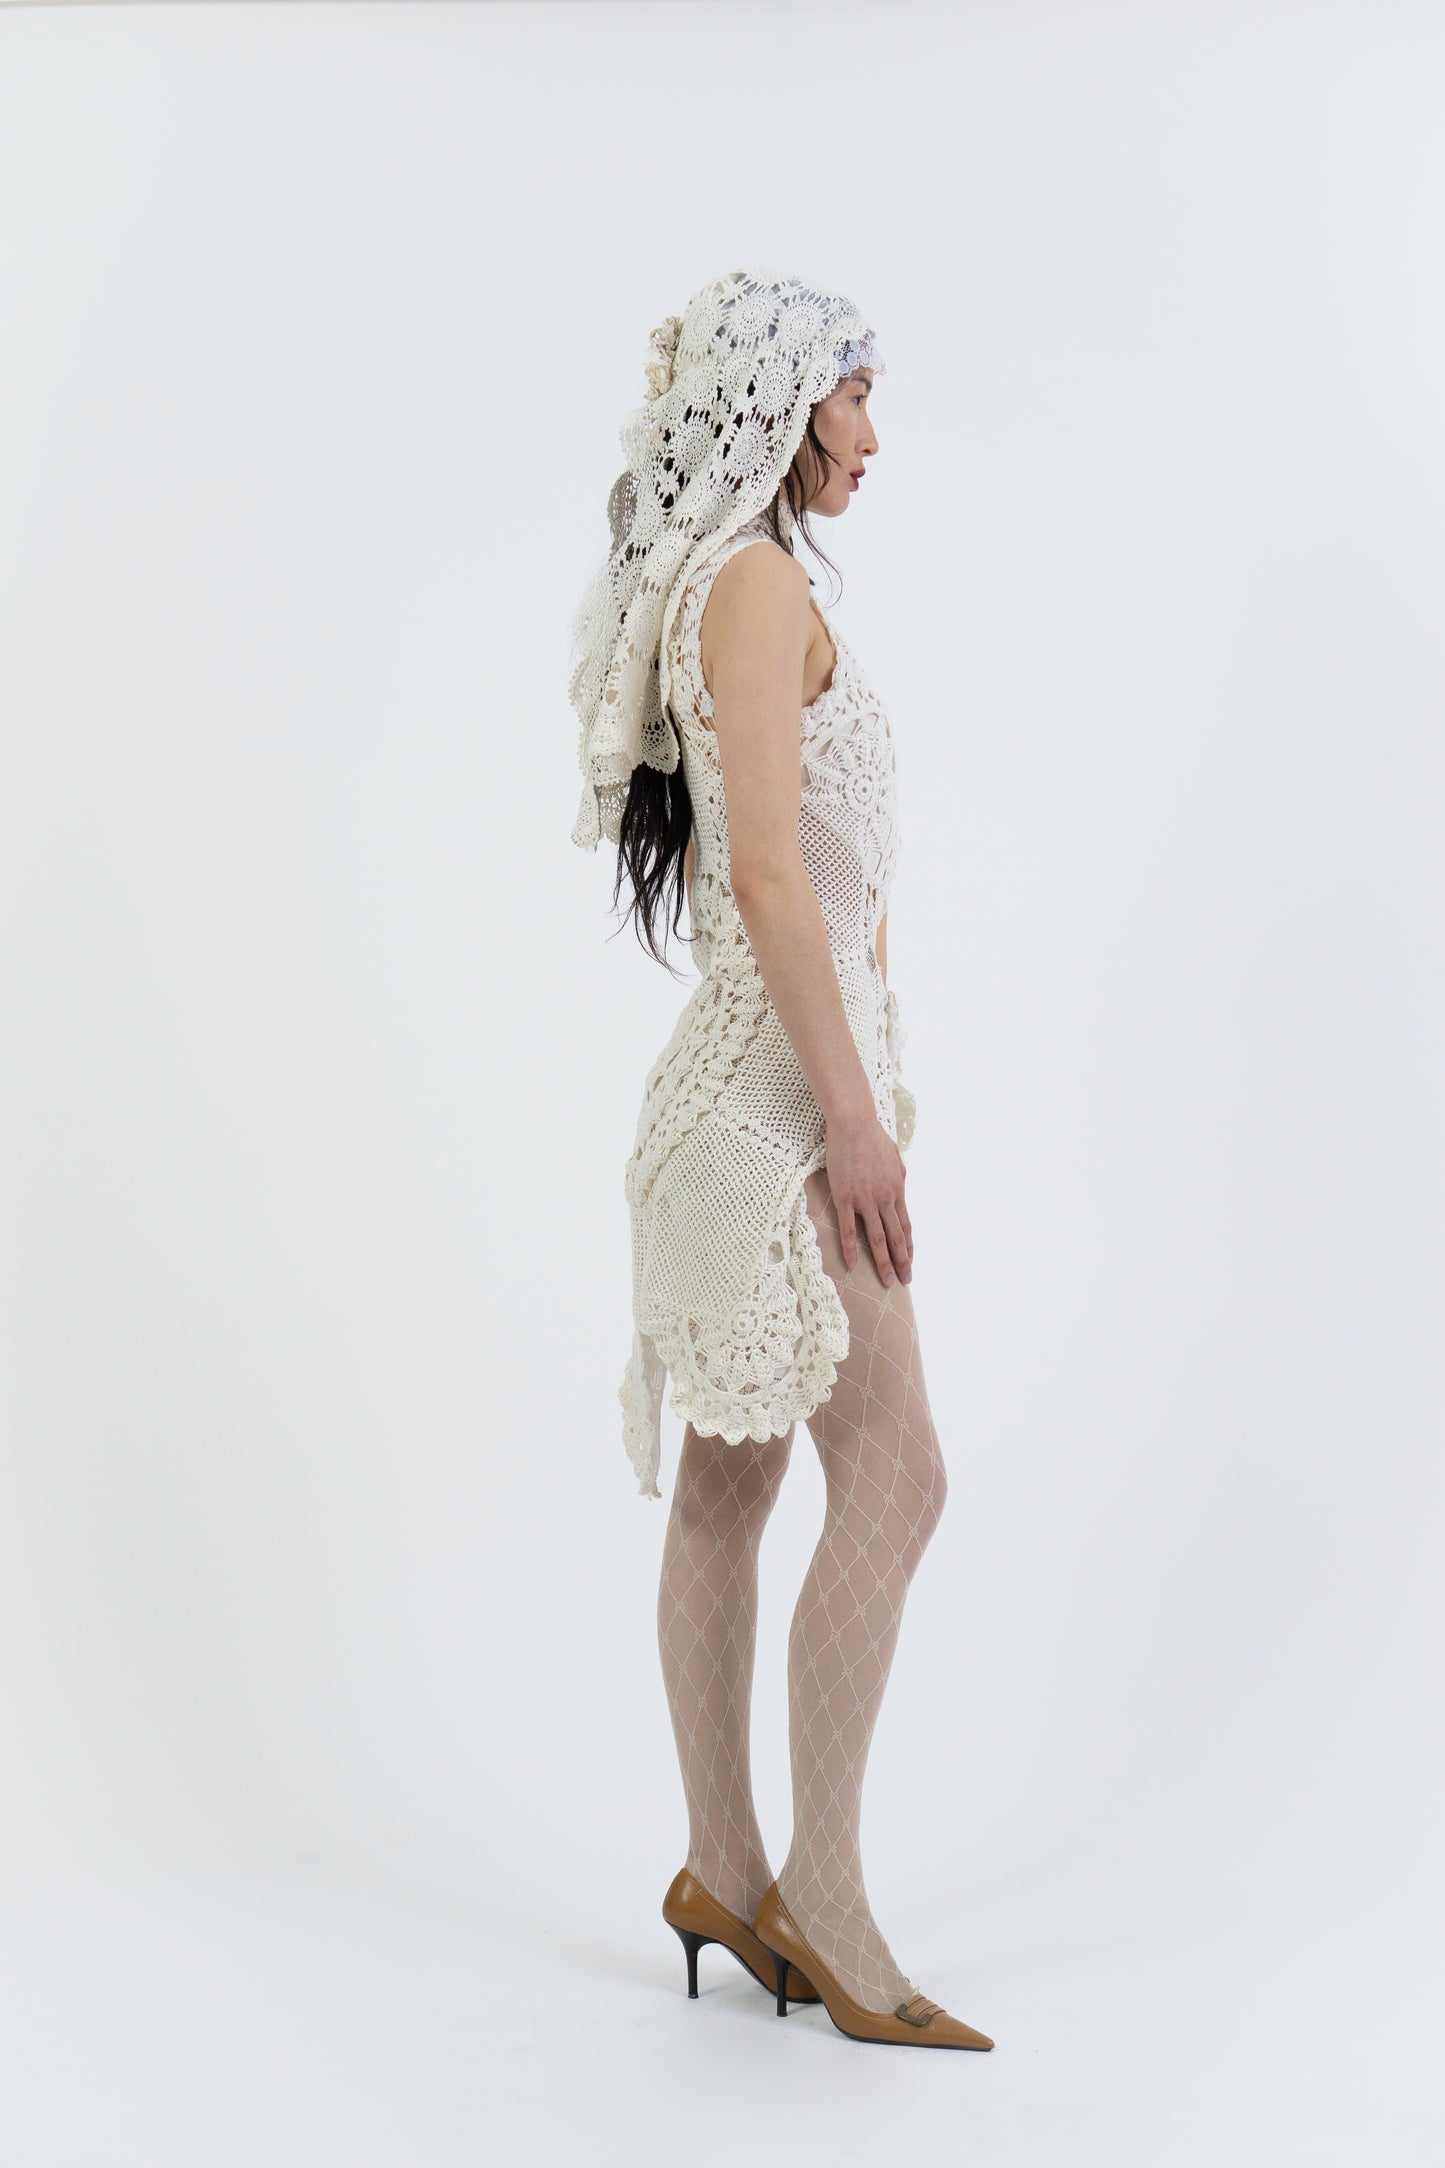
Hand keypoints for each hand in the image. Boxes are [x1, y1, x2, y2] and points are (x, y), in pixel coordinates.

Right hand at [822, 1111, 912, 1286]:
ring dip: (883, 1262)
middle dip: (902, 1261)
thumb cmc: (874, 1138)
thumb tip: (900, 1189)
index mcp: (897, 1190)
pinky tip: (854, 1264)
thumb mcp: (896, 1158)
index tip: (910, 1261)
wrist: (854, 1125)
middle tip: (905, 1280)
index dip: (909, 1246)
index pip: (906, 1225)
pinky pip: (848, 1229)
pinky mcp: (844, 1197)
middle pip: (896, 1237)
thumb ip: (898, 1178)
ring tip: (886, 1281)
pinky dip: (851, 1248)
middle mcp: (884, 1199)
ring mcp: (864, 1200)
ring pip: (876, 1238)